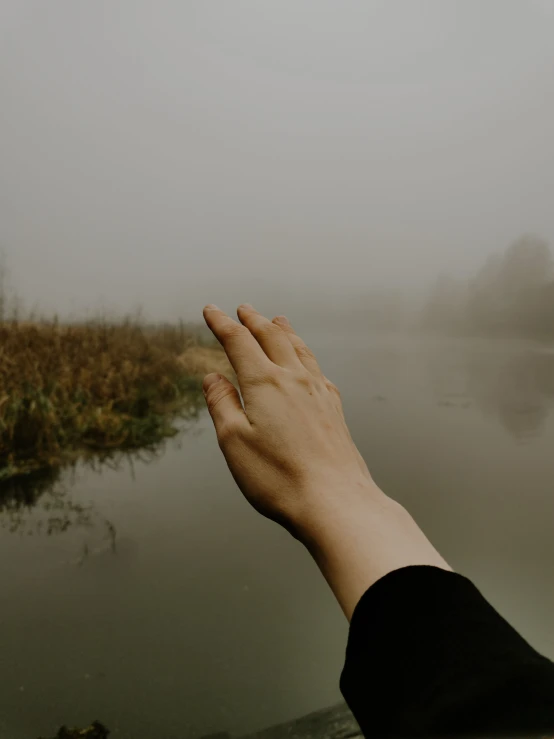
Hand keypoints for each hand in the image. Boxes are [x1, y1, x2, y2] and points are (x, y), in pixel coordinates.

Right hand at [201, 303, 383, 539]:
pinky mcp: (334, 409)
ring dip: (284, 332)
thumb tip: (213, 377)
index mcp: (265, 383)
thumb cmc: (279, 477)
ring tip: (277, 320)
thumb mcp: (234, 441)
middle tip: (242, 309)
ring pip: (299, 349)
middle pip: (272, 338)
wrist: (335, 501)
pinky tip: (306, 363)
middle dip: (253, 321)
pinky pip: (317, 369)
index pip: (238, 342)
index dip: (222, 323)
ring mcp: (319, 392)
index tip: (211, 310)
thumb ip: (221, 404)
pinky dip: (305, 355)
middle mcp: (294, 379)